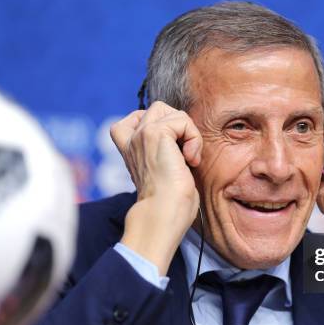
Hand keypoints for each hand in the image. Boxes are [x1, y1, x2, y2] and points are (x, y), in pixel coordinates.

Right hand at [110, 101, 201, 273]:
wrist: (162, 216)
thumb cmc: (169, 206)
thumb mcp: (164, 173)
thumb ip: (166, 152)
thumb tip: (185, 143)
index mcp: (130, 150)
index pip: (136, 119)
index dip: (161, 127)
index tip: (173, 154)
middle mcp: (132, 140)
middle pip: (158, 109)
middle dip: (178, 126)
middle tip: (184, 155)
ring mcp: (141, 135)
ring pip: (169, 110)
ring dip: (187, 131)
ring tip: (188, 157)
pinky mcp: (155, 133)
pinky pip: (182, 120)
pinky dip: (193, 138)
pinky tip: (190, 160)